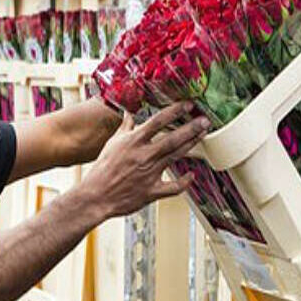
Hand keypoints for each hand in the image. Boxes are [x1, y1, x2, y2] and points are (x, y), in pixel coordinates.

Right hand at [81, 102, 209, 220]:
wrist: (96, 196)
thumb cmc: (102, 169)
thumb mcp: (112, 144)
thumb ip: (125, 128)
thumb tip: (129, 113)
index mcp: (133, 142)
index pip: (158, 121)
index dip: (175, 111)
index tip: (187, 105)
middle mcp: (143, 156)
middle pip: (173, 139)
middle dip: (191, 128)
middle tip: (205, 120)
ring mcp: (149, 174)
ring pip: (176, 156)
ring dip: (191, 145)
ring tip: (202, 135)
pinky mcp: (152, 191)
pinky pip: (173, 187)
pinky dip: (184, 182)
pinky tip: (192, 176)